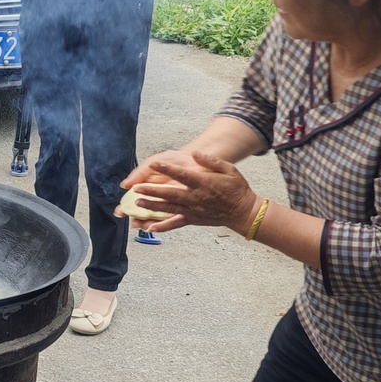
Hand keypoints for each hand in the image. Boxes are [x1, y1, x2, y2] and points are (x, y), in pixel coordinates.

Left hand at [119, 152, 257, 232]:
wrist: (243, 212)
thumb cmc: (236, 189)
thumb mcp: (229, 169)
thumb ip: (211, 161)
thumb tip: (196, 154)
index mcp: (204, 183)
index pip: (182, 175)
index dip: (168, 169)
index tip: (154, 163)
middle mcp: (196, 198)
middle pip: (171, 194)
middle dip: (152, 191)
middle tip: (137, 189)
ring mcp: (193, 210)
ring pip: (169, 209)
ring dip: (152, 207)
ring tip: (137, 204)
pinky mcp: (193, 219)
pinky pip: (175, 224)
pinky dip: (162, 227)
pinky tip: (150, 228)